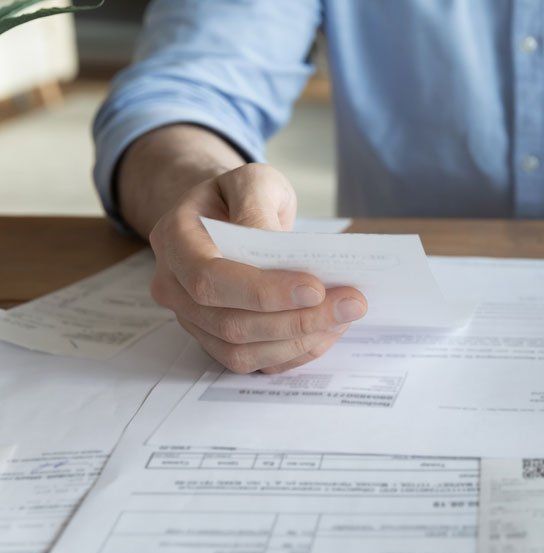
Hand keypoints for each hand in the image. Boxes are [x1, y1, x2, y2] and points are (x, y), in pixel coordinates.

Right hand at [148, 163, 366, 372]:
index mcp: (175, 240)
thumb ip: (259, 208)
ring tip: (345, 316)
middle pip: (231, 323)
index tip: (316, 288)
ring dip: (300, 340)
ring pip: (242, 352)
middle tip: (352, 304)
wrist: (225, 216)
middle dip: (297, 320)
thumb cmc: (238, 197)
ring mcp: (193, 320)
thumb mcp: (252, 182)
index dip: (263, 291)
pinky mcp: (217, 341)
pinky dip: (295, 352)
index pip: (210, 278)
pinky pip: (254, 362)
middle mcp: (174, 287)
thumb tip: (279, 250)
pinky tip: (328, 331)